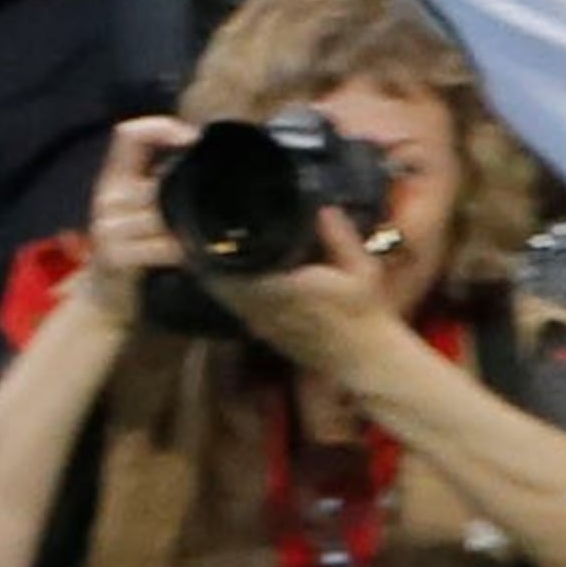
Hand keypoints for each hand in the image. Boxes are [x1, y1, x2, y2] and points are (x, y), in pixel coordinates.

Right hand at [81, 115, 198, 328]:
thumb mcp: (139, 206)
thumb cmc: (132, 247)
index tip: (193, 139)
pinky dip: (184, 249)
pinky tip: (191, 255)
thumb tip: (205, 154)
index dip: (161, 128)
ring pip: (165, 214)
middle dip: (189, 194)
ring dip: (190, 226)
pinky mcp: (116, 257)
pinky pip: (164, 245)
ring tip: (204, 235)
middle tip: (214, 203)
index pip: (129, 135)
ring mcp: (108, 228)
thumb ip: (162, 181)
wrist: (104, 297)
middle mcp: (107, 198)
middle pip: (159, 181)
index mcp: (113, 177)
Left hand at [207, 208, 402, 377]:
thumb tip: (324, 208)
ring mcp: (262, 323)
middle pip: (219, 281)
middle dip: (209, 257)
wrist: (364, 358)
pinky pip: (234, 307)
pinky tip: (230, 273)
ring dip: (215, 273)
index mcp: (286, 290)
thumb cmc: (366, 314)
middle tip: (199, 232)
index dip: (218, 247)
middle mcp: (266, 309)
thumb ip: (340, 238)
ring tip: (208, 247)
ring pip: (223, 296)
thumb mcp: (362, 270)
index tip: (209, 226)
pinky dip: (227, 289)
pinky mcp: (264, 332)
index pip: (235, 269)